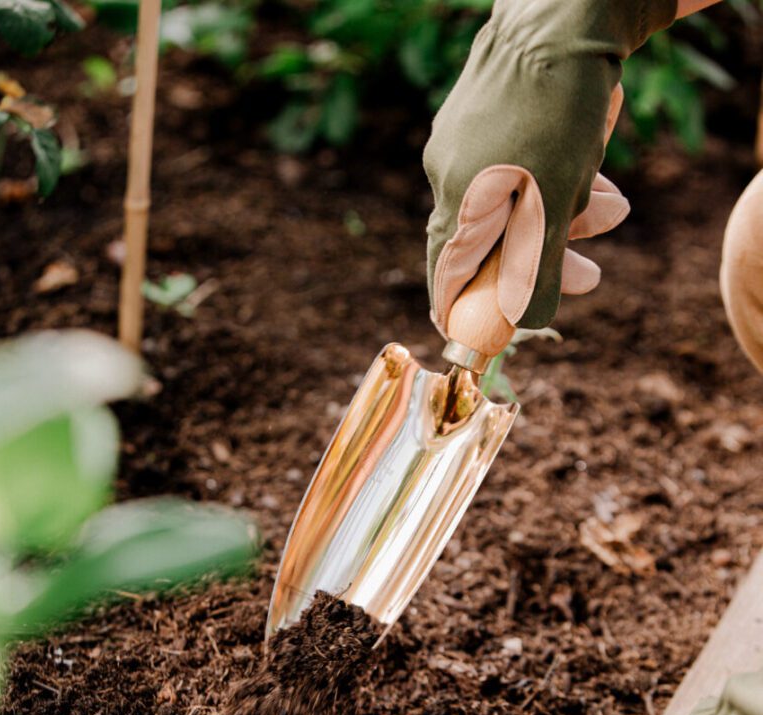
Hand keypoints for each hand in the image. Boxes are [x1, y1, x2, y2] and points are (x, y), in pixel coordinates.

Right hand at [424, 0, 677, 334]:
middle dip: (548, 261)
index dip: (463, 310)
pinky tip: (593, 162)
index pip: (446, 273)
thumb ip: (531, 272)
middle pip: (493, 240)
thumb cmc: (557, 112)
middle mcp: (450, 171)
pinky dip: (558, 177)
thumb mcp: (554, 206)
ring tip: (615, 207)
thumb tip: (519, 328)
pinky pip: (522, 165)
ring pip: (518, 200)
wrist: (563, 14)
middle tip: (590, 277)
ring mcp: (466, 139)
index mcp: (457, 199)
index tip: (476, 335)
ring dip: (568, 216)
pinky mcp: (488, 114)